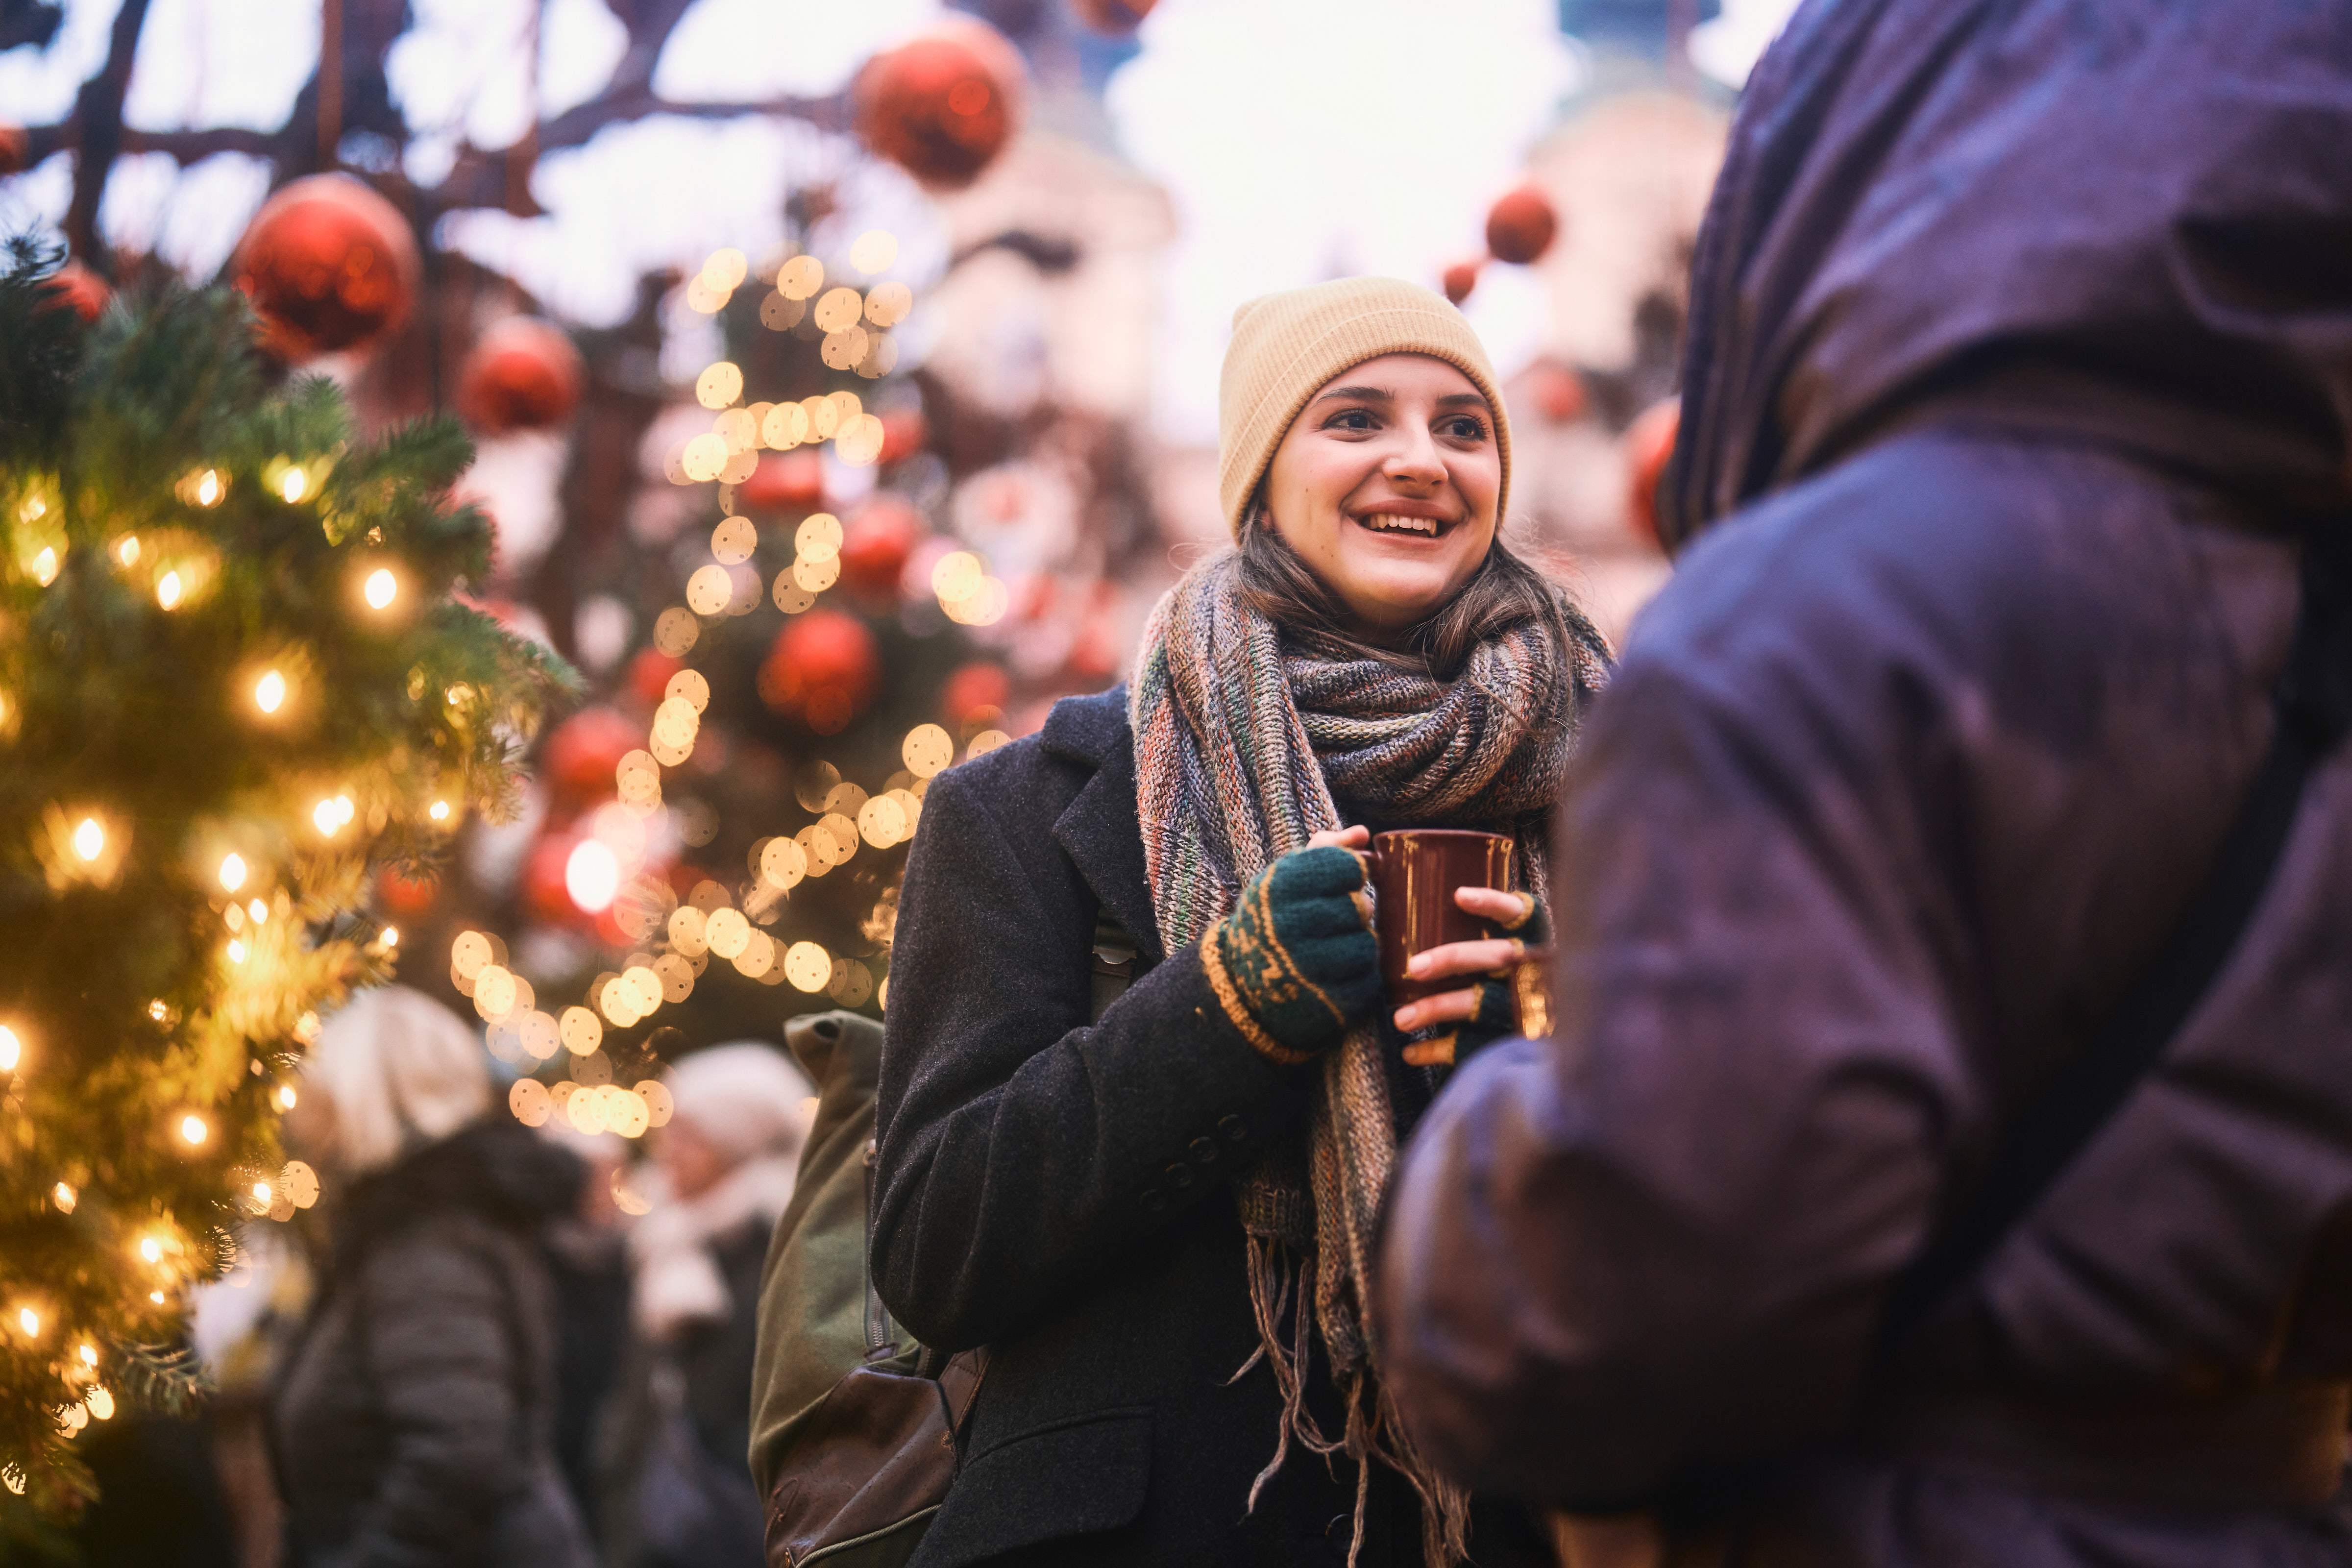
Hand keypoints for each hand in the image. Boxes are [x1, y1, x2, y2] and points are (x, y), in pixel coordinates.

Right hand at [1201, 839, 1379, 1065]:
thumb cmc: (1272, 919)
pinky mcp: (1324, 1004)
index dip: (1352, 873)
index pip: (1346, 866)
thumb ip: (1327, 849)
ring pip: (1367, 945)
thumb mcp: (1287, 877)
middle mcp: (1289, 927)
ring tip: (1339, 944)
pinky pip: (1367, 981)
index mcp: (1279, 888)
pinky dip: (1361, 975)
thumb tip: (1364, 833)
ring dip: (1359, 944)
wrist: (1240, 984)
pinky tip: (1341, 971)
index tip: (1342, 882)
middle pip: (1360, 907)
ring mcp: (1306, 969)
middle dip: (1355, 911)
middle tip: (1339, 919)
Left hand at [1391, 887, 1538, 1063]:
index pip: (1519, 914)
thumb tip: (1439, 912)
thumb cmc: (1533, 988)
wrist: (1568, 1038)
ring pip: (1481, 1004)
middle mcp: (1536, 971)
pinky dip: (1440, 1050)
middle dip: (1452, 959)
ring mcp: (1528, 1008)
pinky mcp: (1518, 1041)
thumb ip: (1492, 940)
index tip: (1459, 896)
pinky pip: (1475, 1045)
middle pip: (1497, 957)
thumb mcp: (1527, 956)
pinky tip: (1411, 1053)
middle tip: (1415, 967)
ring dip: (1438, 1008)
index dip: (1492, 903)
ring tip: (1401, 1019)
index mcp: (1536, 942)